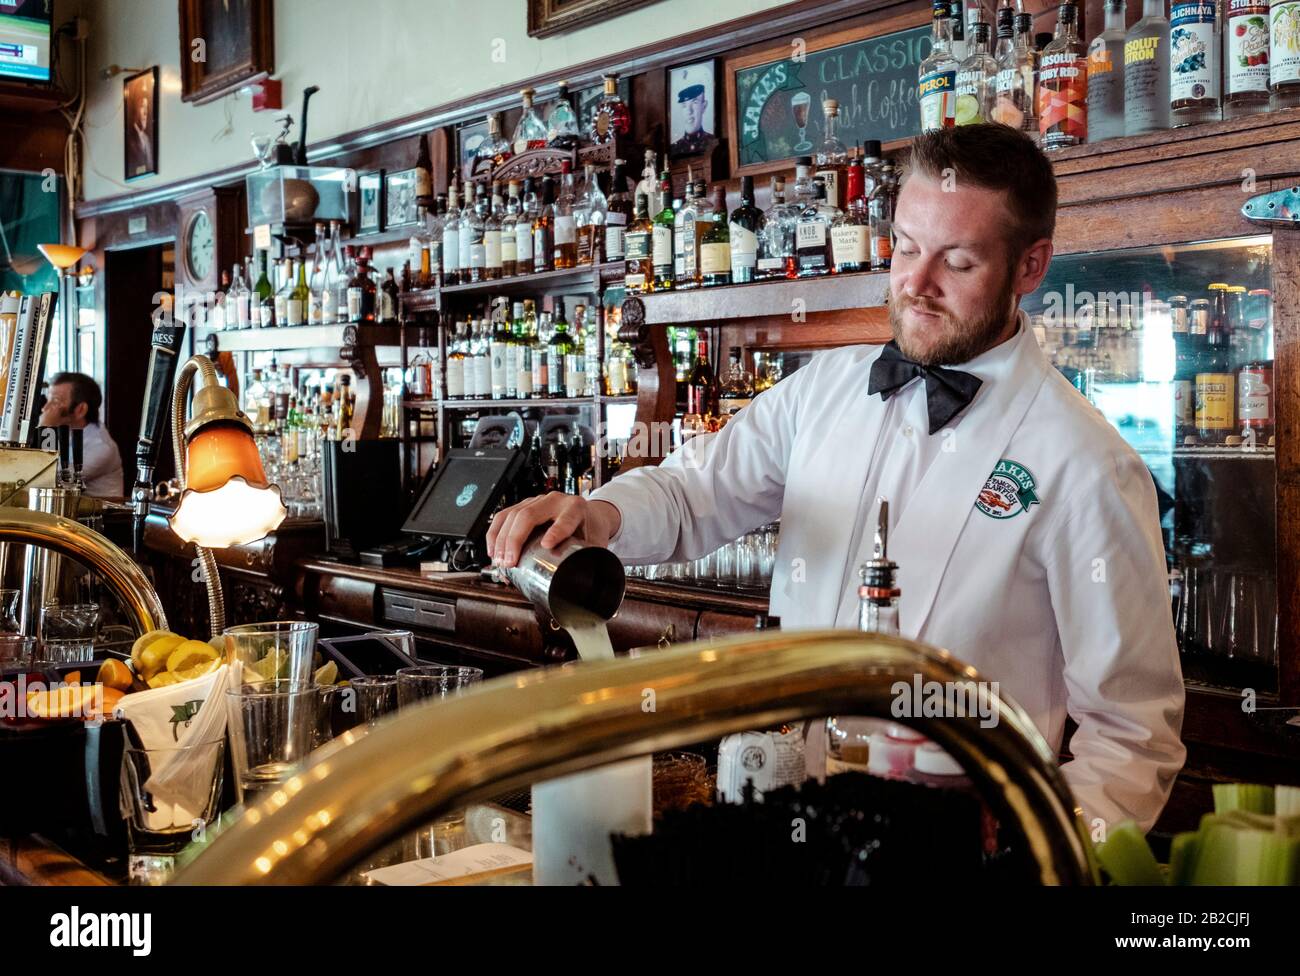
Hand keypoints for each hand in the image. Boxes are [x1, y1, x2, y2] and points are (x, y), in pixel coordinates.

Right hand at [486, 493, 621, 567]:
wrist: (588, 514)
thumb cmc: (590, 530)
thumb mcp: (596, 544)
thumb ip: (593, 563)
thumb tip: (586, 590)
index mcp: (576, 508)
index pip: (566, 518)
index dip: (556, 531)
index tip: (547, 545)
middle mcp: (555, 501)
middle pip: (529, 515)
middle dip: (515, 540)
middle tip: (510, 563)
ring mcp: (537, 501)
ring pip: (512, 515)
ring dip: (501, 539)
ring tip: (499, 561)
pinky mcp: (524, 505)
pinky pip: (504, 516)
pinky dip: (494, 533)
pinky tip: (493, 550)